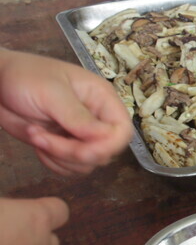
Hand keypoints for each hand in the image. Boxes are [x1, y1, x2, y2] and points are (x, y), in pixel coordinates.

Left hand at [0, 50, 132, 175]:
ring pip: (87, 164)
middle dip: (74, 153)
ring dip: (60, 158)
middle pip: (105, 152)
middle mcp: (96, 119)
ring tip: (35, 136)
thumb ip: (78, 117)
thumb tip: (105, 137)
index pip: (122, 131)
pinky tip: (37, 144)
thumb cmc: (25, 76)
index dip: (107, 146)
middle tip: (44, 139)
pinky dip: (53, 163)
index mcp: (102, 99)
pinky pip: (70, 167)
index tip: (81, 150)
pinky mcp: (63, 145)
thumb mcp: (52, 93)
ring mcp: (79, 134)